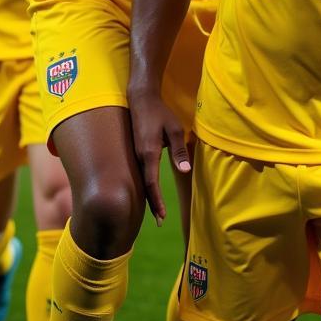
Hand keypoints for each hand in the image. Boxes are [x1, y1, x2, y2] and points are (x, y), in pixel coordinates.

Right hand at [126, 84, 189, 226]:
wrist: (140, 98)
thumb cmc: (160, 112)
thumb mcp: (175, 129)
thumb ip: (179, 150)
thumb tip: (185, 171)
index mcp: (149, 153)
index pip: (151, 183)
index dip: (156, 201)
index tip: (162, 217)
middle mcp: (139, 157)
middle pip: (144, 186)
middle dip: (152, 204)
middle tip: (159, 222)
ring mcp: (135, 154)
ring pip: (141, 180)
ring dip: (148, 195)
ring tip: (156, 211)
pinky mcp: (135, 150)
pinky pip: (139, 172)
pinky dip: (145, 184)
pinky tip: (149, 190)